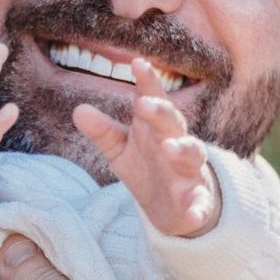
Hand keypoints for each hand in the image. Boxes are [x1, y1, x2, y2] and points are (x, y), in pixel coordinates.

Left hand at [73, 61, 222, 238]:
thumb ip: (103, 131)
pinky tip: (194, 216)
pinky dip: (199, 208)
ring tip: (169, 148)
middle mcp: (177, 144)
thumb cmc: (150, 169)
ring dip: (183, 150)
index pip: (153, 99)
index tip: (137, 63)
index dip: (147, 82)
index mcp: (156, 128)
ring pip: (193, 154)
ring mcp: (190, 171)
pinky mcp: (197, 200)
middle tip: (144, 104)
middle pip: (173, 122)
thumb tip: (77, 110)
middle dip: (161, 112)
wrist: (178, 209)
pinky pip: (201, 202)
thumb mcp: (121, 150)